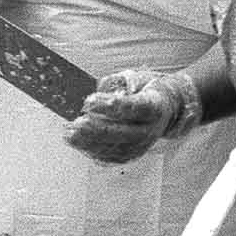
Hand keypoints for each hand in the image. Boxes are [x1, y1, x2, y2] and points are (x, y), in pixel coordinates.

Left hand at [65, 70, 202, 163]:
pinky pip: (110, 157)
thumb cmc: (146, 90)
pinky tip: (78, 143)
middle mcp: (151, 129)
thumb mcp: (136, 78)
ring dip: (89, 142)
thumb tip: (97, 91)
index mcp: (155, 106)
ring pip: (114, 148)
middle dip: (96, 129)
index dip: (111, 105)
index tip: (89, 101)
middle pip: (123, 133)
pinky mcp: (132, 155)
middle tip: (76, 123)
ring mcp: (142, 145)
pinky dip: (92, 151)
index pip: (134, 107)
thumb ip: (116, 83)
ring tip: (69, 133)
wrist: (166, 109)